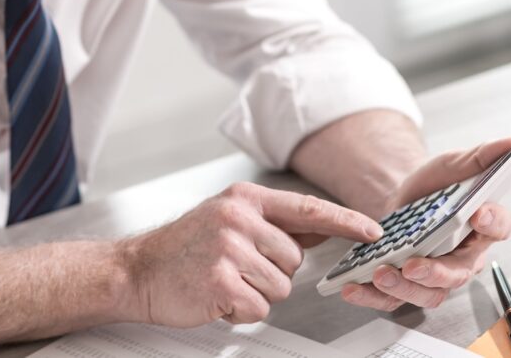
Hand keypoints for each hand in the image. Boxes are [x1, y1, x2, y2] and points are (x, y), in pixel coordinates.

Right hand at [123, 182, 382, 326]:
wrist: (138, 271)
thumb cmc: (182, 248)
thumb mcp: (227, 219)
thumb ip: (272, 223)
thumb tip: (318, 228)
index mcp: (243, 199)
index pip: (307, 209)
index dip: (344, 221)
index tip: (372, 231)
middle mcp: (238, 218)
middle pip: (294, 259)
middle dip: (271, 272)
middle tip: (235, 268)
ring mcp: (228, 248)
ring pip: (280, 286)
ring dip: (256, 293)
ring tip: (223, 280)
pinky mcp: (221, 280)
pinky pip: (258, 307)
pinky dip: (240, 310)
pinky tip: (216, 295)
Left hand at [341, 137, 510, 310]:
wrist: (402, 200)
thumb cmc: (436, 187)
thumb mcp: (453, 165)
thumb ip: (481, 156)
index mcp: (483, 226)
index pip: (498, 227)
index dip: (492, 221)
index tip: (478, 212)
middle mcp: (464, 257)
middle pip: (459, 273)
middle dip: (436, 272)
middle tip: (414, 265)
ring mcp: (437, 275)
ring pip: (429, 293)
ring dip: (404, 288)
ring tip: (380, 274)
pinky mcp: (408, 284)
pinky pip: (395, 298)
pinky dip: (373, 296)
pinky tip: (353, 288)